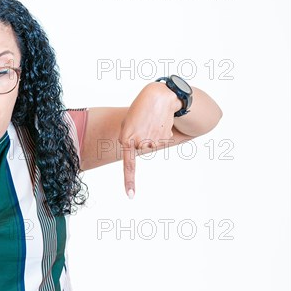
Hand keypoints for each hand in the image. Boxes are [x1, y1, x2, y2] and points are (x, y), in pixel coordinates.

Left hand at [118, 82, 180, 198]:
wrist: (159, 96)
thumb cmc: (140, 108)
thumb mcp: (128, 122)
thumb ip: (128, 138)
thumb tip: (142, 149)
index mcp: (126, 139)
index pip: (129, 164)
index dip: (129, 180)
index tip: (130, 195)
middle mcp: (139, 142)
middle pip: (141, 149)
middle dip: (141, 138)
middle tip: (142, 123)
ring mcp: (153, 141)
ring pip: (152, 145)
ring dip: (152, 135)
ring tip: (151, 121)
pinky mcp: (164, 137)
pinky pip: (161, 140)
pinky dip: (161, 133)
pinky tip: (159, 121)